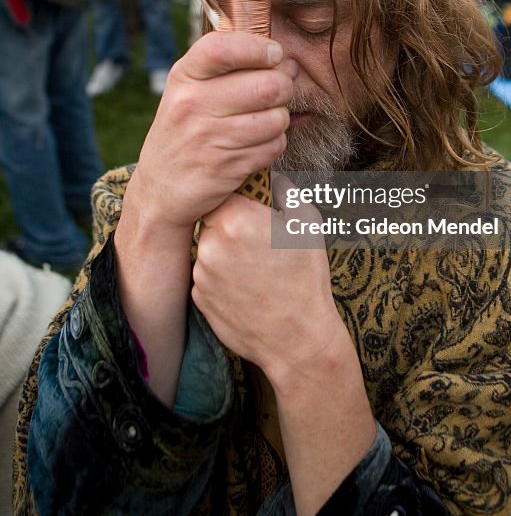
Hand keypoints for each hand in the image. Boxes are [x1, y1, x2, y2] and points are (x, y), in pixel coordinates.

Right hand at [123, 32, 292, 234]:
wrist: (160, 189)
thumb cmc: (185, 130)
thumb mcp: (190, 89)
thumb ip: (230, 68)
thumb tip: (286, 62)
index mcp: (184, 76)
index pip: (223, 49)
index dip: (258, 48)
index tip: (273, 54)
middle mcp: (192, 103)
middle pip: (267, 85)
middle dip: (283, 88)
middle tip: (274, 94)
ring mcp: (207, 137)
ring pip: (276, 118)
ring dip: (279, 120)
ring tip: (262, 122)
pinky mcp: (225, 166)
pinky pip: (274, 146)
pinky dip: (273, 145)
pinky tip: (254, 145)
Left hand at [192, 176, 342, 381]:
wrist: (297, 339)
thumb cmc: (306, 278)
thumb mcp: (307, 223)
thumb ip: (284, 191)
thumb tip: (270, 177)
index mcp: (235, 219)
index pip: (222, 192)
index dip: (237, 197)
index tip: (251, 204)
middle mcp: (210, 244)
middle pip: (212, 220)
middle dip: (231, 225)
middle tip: (257, 239)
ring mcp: (201, 274)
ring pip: (207, 249)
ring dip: (224, 252)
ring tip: (256, 269)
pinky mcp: (198, 299)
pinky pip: (205, 277)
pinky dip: (220, 278)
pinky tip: (247, 288)